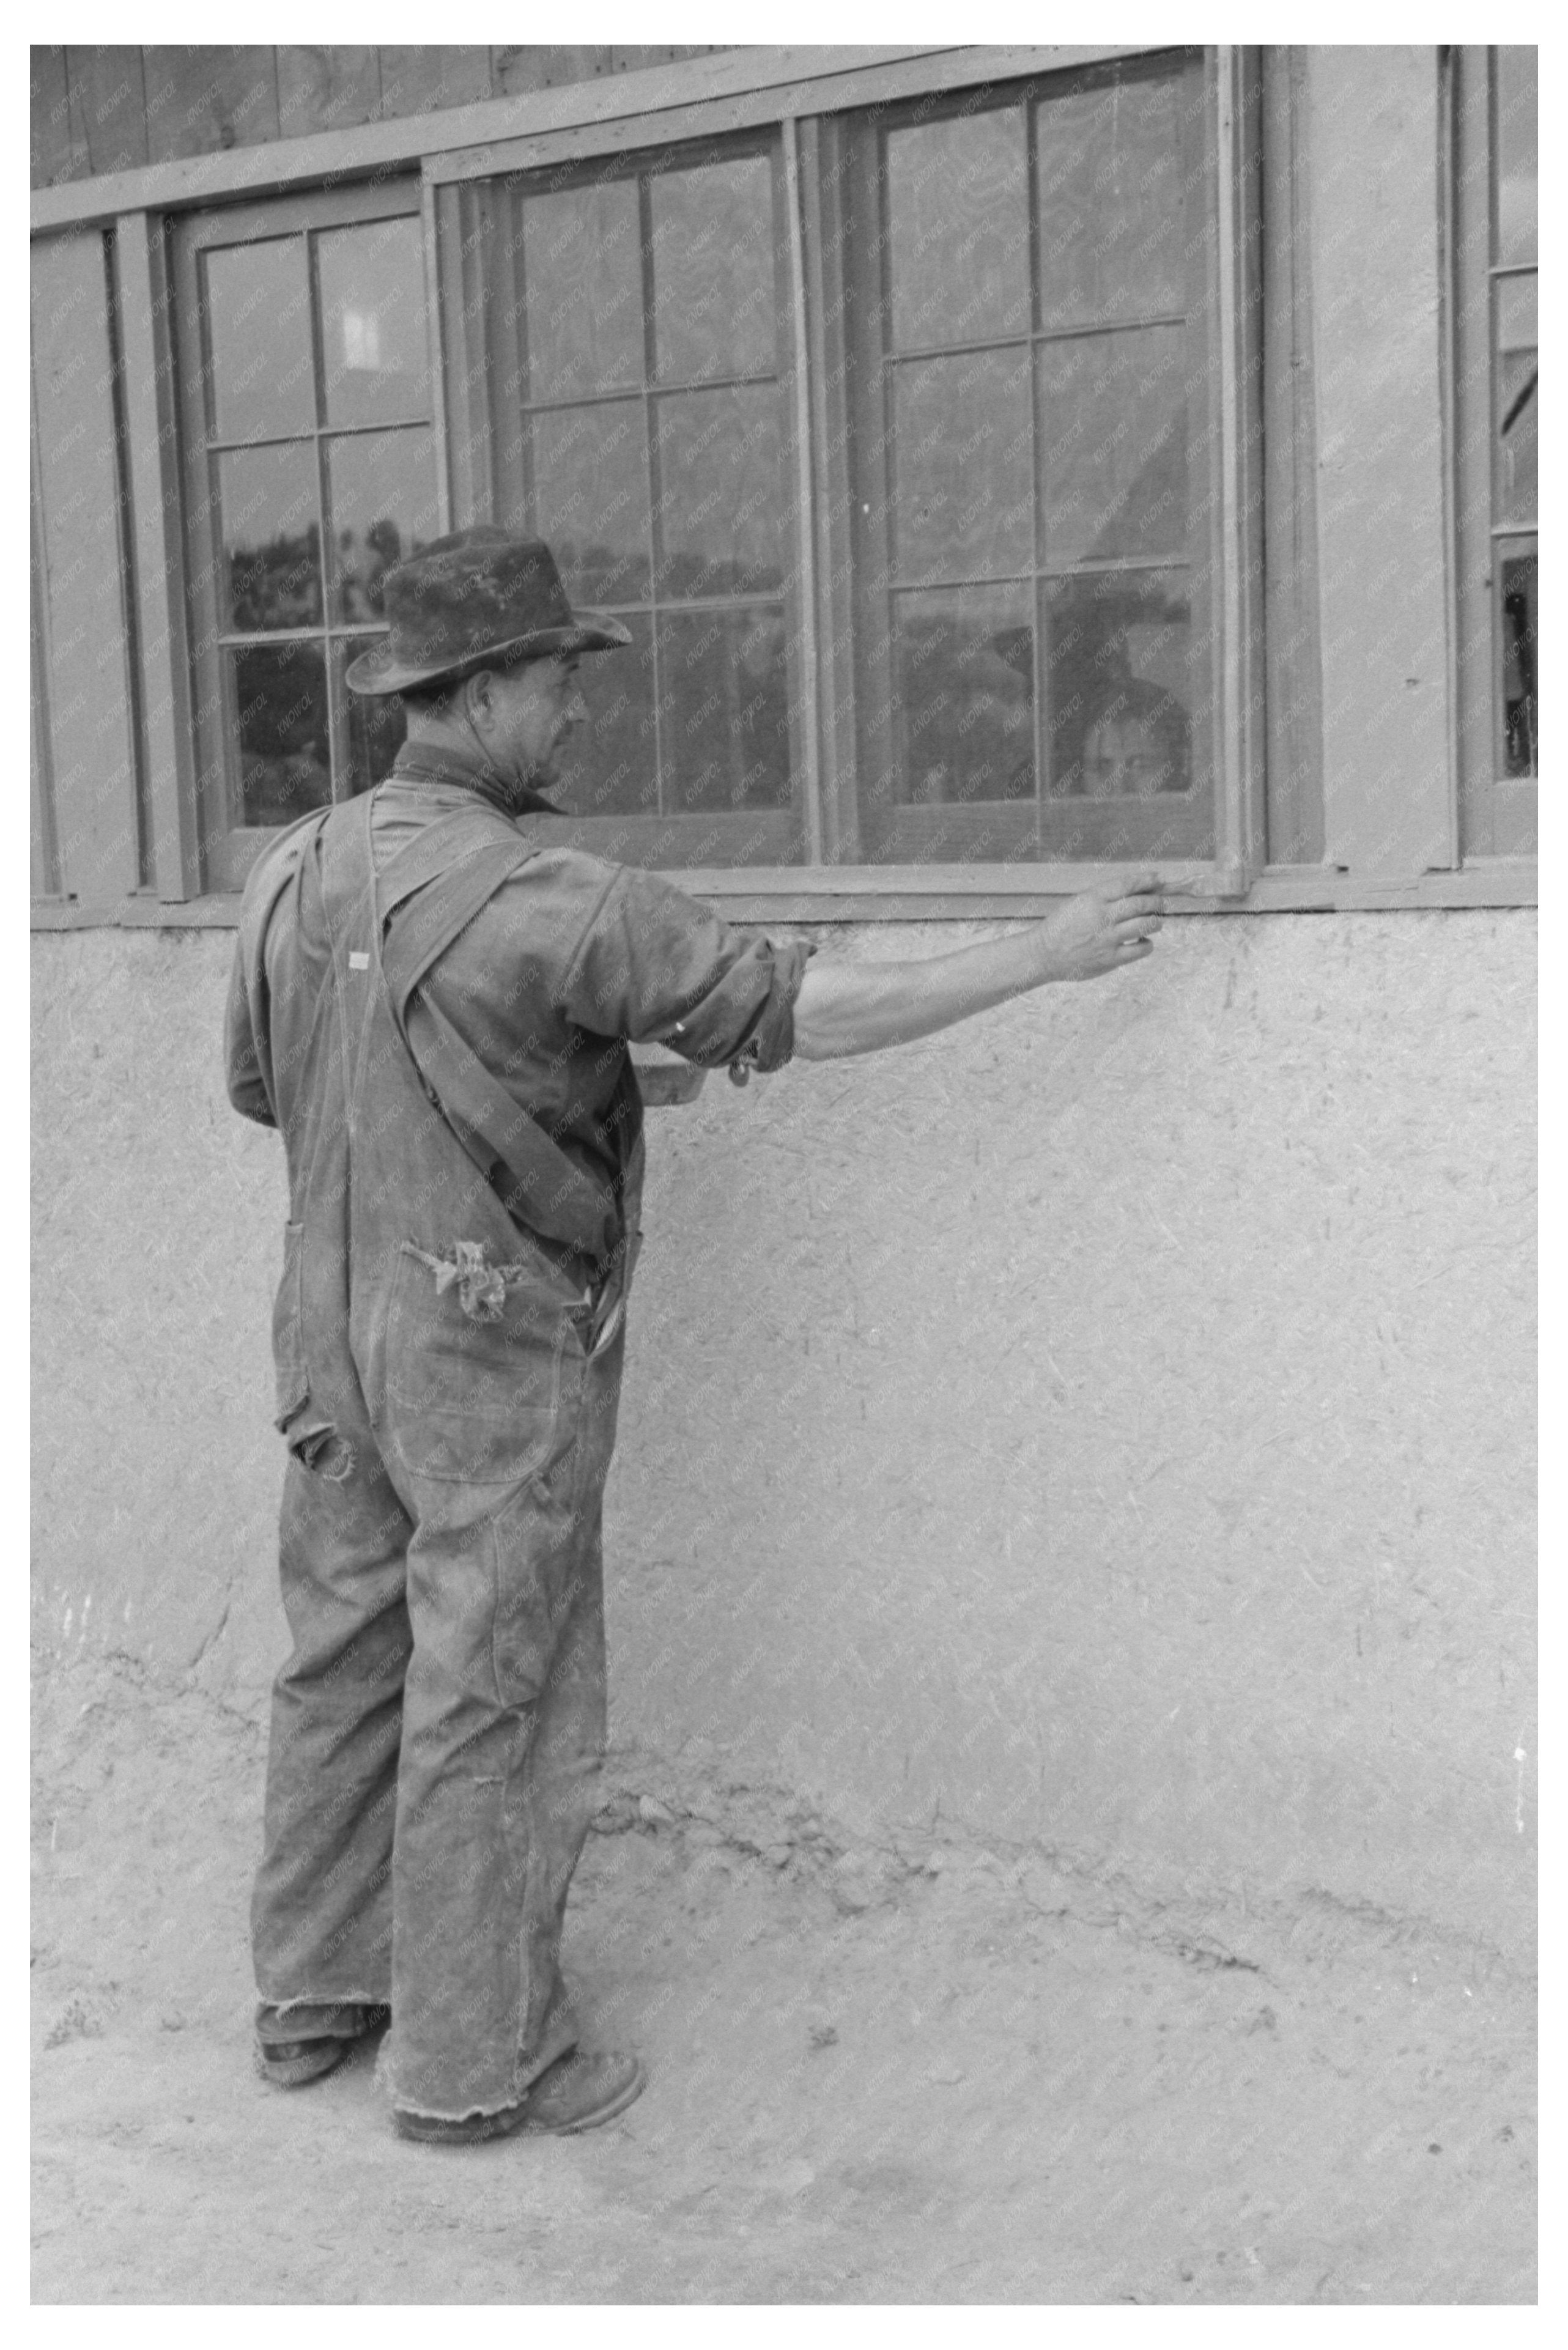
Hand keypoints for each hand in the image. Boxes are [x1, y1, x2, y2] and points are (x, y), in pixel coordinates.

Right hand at [1034, 873, 1166, 982]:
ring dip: (1156, 922)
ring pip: (1146, 925)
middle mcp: (1102, 916)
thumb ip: (1105, 897)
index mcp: (1093, 898)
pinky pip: (1140, 949)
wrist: (1042, 955)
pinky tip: (1143, 942)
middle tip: (1160, 904)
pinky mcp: (1110, 959)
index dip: (1147, 880)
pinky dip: (1147, 944)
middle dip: (1156, 902)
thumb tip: (1137, 890)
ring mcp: (1107, 938)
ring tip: (1155, 922)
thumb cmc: (1062, 927)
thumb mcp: (1079, 902)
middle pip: (1141, 904)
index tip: (1158, 879)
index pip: (1127, 884)